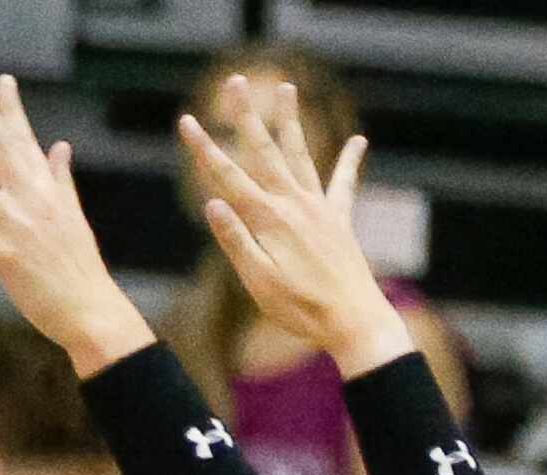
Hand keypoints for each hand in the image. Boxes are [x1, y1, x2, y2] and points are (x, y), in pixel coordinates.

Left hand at [0, 70, 154, 375]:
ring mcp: (15, 227)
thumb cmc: (80, 267)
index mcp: (46, 192)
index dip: (12, 110)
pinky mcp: (3, 257)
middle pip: (4, 148)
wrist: (90, 309)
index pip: (26, 140)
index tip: (2, 81)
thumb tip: (61, 146)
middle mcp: (31, 202)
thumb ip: (61, 180)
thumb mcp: (73, 216)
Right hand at [178, 77, 408, 375]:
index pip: (228, 177)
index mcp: (268, 221)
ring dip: (290, 120)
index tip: (187, 121)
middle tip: (235, 82)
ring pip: (300, 154)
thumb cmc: (300, 309)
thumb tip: (213, 203)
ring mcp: (318, 209)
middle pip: (264, 151)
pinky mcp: (339, 221)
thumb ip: (236, 241)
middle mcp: (293, 205)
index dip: (204, 148)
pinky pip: (343, 184)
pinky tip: (359, 141)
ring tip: (286, 88)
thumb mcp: (258, 282)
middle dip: (246, 116)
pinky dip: (350, 161)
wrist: (353, 321)